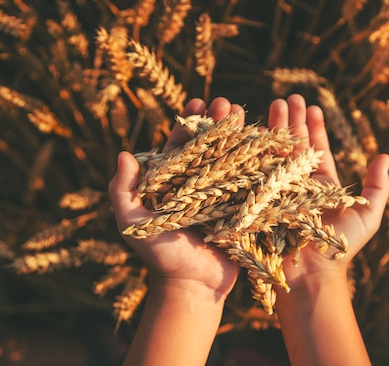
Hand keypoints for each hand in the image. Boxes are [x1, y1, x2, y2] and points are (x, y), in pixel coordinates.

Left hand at [108, 97, 243, 301]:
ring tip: (245, 113)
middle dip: (218, 121)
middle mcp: (200, 184)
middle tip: (227, 102)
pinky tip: (267, 140)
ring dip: (239, 134)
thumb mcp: (131, 223)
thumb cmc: (160, 255)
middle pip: (210, 146)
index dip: (190, 122)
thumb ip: (122, 191)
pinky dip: (259, 160)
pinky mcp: (243, 208)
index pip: (183, 145)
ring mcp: (224, 194)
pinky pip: (252, 180)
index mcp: (174, 183)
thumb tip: (124, 153)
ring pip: (233, 157)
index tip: (198, 101)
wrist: (192, 286)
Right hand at [267, 94, 388, 289]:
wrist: (311, 274)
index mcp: (321, 186)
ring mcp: (278, 190)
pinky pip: (258, 169)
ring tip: (275, 103)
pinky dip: (258, 148)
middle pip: (295, 145)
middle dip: (293, 120)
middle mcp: (298, 185)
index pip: (318, 150)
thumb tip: (386, 156)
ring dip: (276, 127)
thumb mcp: (367, 215)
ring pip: (277, 152)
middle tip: (290, 97)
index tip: (314, 106)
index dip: (316, 127)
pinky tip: (257, 128)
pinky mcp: (261, 198)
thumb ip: (378, 187)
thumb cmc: (340, 248)